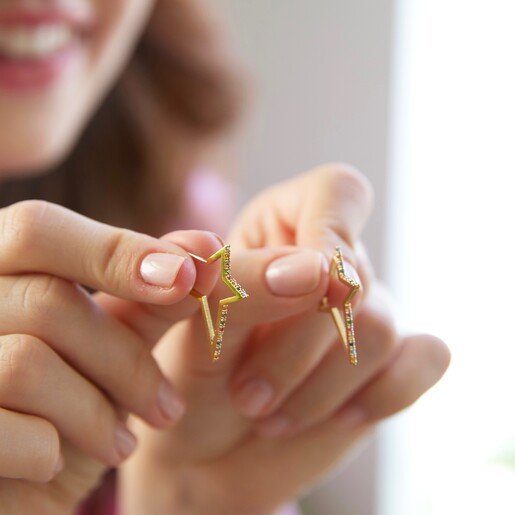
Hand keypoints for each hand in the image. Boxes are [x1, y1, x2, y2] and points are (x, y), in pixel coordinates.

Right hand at [0, 200, 220, 513]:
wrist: (19, 490)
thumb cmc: (67, 412)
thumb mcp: (110, 353)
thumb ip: (150, 302)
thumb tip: (205, 252)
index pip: (37, 228)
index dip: (118, 250)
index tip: (191, 274)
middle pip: (47, 301)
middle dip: (125, 360)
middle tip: (168, 406)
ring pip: (28, 364)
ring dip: (97, 413)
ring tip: (123, 443)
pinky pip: (4, 428)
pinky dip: (51, 452)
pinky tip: (57, 464)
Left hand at [116, 165, 449, 514]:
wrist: (204, 452)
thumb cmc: (187, 376)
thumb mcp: (195, 325)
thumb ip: (244, 282)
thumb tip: (323, 269)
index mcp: (283, 227)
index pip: (337, 191)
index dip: (329, 236)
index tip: (288, 289)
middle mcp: (332, 264)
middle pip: (354, 278)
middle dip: (296, 348)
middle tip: (246, 395)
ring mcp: (366, 312)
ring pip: (379, 329)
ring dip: (319, 387)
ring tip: (267, 415)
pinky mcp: (391, 363)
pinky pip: (424, 362)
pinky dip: (381, 397)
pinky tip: (336, 415)